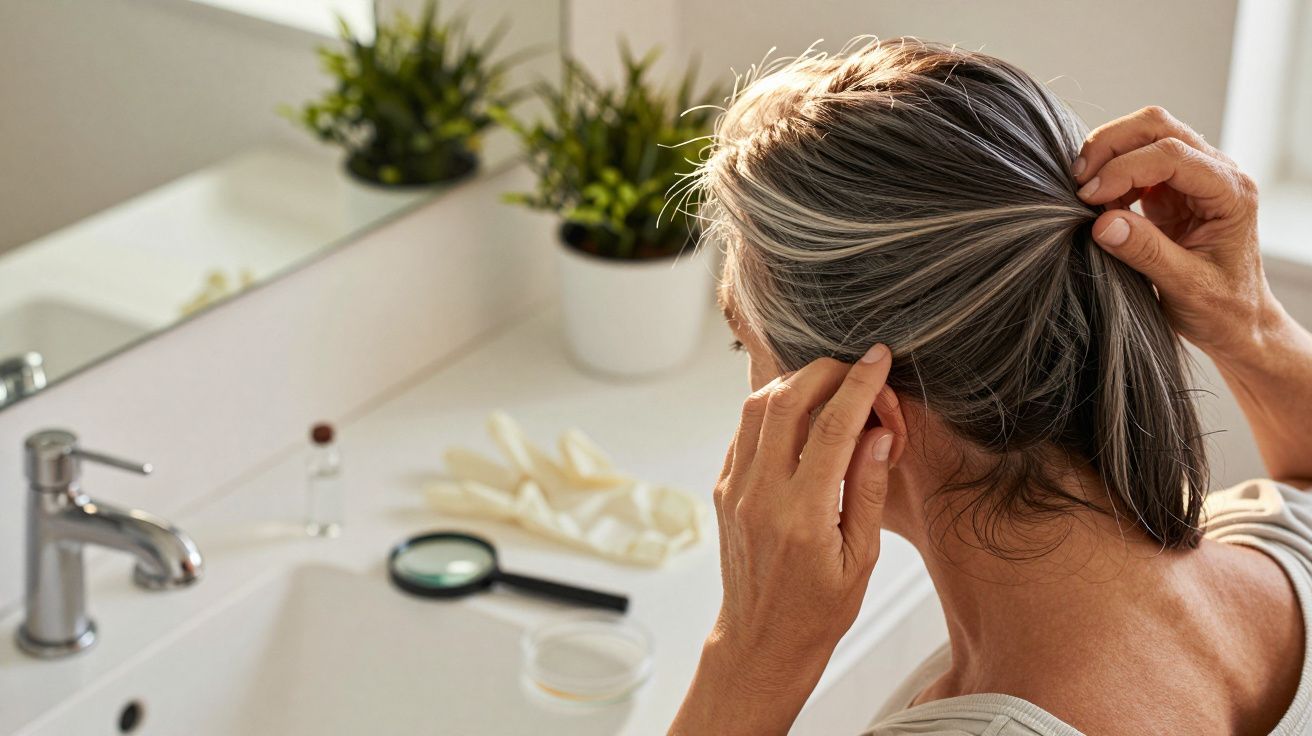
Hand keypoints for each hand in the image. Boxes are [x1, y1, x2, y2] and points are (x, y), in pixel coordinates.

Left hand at [710, 344, 901, 687]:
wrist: (761, 642)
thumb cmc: (818, 610)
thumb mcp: (861, 558)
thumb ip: (868, 489)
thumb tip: (879, 432)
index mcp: (803, 516)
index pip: (833, 427)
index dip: (860, 384)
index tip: (880, 359)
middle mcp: (760, 496)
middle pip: (787, 400)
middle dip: (826, 371)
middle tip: (858, 370)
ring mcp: (734, 489)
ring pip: (756, 406)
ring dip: (796, 382)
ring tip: (832, 386)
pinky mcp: (722, 489)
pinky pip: (743, 430)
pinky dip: (772, 408)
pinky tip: (801, 414)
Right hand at [1074, 105, 1278, 358]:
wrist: (1236, 322)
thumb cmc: (1222, 309)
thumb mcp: (1185, 287)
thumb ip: (1146, 252)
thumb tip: (1101, 223)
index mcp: (1230, 192)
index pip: (1172, 154)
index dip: (1124, 169)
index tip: (1089, 198)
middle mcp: (1216, 173)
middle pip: (1158, 126)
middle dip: (1111, 145)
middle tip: (1078, 180)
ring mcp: (1193, 177)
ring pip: (1144, 135)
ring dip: (1107, 155)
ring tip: (1084, 194)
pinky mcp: (1172, 189)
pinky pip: (1135, 161)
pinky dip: (1109, 175)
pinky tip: (1099, 204)